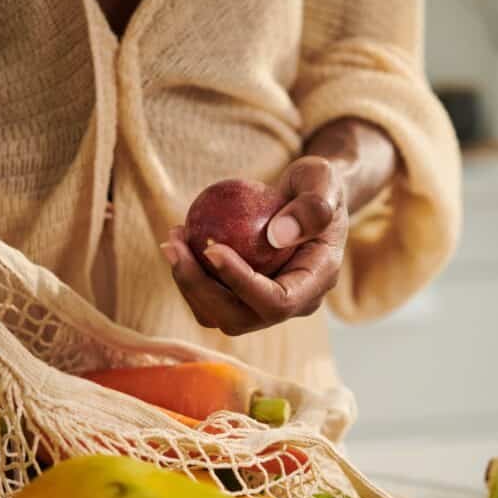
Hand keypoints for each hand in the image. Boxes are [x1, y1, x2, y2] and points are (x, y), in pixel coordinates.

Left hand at [163, 156, 347, 335]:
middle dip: (200, 288)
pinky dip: (190, 276)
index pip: (277, 301)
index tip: (211, 247)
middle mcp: (293, 303)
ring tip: (174, 239)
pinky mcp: (245, 297)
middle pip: (239, 318)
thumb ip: (312, 207)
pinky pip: (210, 299)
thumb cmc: (317, 183)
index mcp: (316, 282)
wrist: (309, 196)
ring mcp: (267, 304)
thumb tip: (277, 236)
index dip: (241, 282)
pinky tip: (179, 241)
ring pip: (218, 315)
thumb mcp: (323, 179)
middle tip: (174, 245)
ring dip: (188, 284)